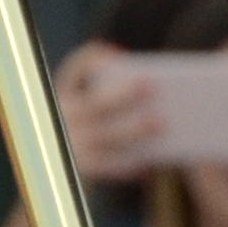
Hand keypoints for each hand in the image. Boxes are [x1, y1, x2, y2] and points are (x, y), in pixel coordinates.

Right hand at [50, 42, 170, 181]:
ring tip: (163, 122)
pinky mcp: (84, 168)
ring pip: (106, 136)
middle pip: (96, 104)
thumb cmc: (101, 128)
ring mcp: (71, 143)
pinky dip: (131, 160)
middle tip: (153, 85)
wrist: (71, 171)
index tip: (119, 55)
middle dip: (124, 94)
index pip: (75, 70)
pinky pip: (110, 164)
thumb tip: (156, 89)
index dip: (93, 59)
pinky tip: (153, 158)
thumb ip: (117, 95)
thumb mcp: (100, 109)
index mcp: (67, 95)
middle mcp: (64, 118)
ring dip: (134, 129)